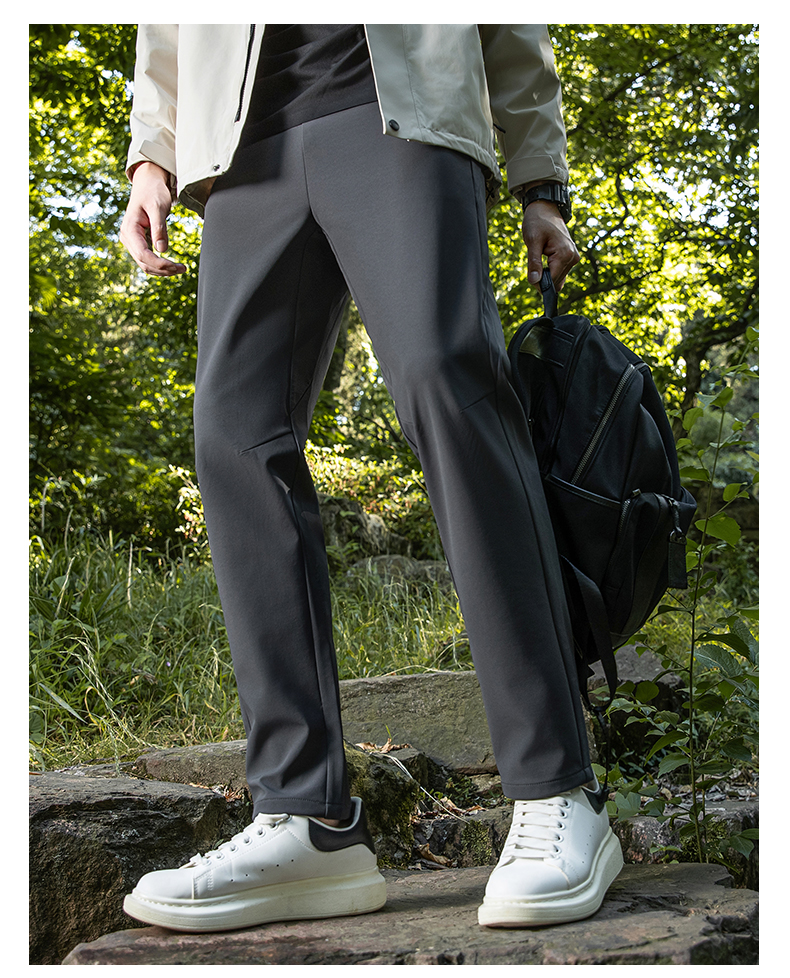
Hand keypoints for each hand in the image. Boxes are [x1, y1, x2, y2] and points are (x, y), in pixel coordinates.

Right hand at [120, 162, 185, 276]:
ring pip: (145, 264)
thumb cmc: (153, 192)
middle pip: (144, 263)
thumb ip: (159, 228)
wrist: (147, 184)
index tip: (177, 266)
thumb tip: (162, 250)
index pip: (143, 255)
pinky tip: (172, 265)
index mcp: (129, 229)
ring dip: (163, 270)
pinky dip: (160, 265)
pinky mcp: (139, 242)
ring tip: (180, 268)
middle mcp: (127, 237)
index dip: (160, 264)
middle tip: (183, 269)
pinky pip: (148, 259)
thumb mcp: (158, 207)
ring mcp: (132, 241)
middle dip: (164, 269)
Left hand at [521, 200, 578, 292]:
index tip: (530, 275)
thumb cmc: (537, 222)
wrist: (544, 208)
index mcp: (565, 254)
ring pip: (558, 279)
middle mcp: (573, 257)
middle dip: (542, 278)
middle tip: (533, 265)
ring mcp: (573, 257)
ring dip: (546, 274)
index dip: (539, 283)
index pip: (552, 281)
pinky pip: (560, 272)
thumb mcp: (532, 242)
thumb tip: (534, 281)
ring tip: (540, 257)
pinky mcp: (570, 257)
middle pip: (556, 282)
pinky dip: (550, 270)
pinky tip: (545, 259)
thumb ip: (534, 263)